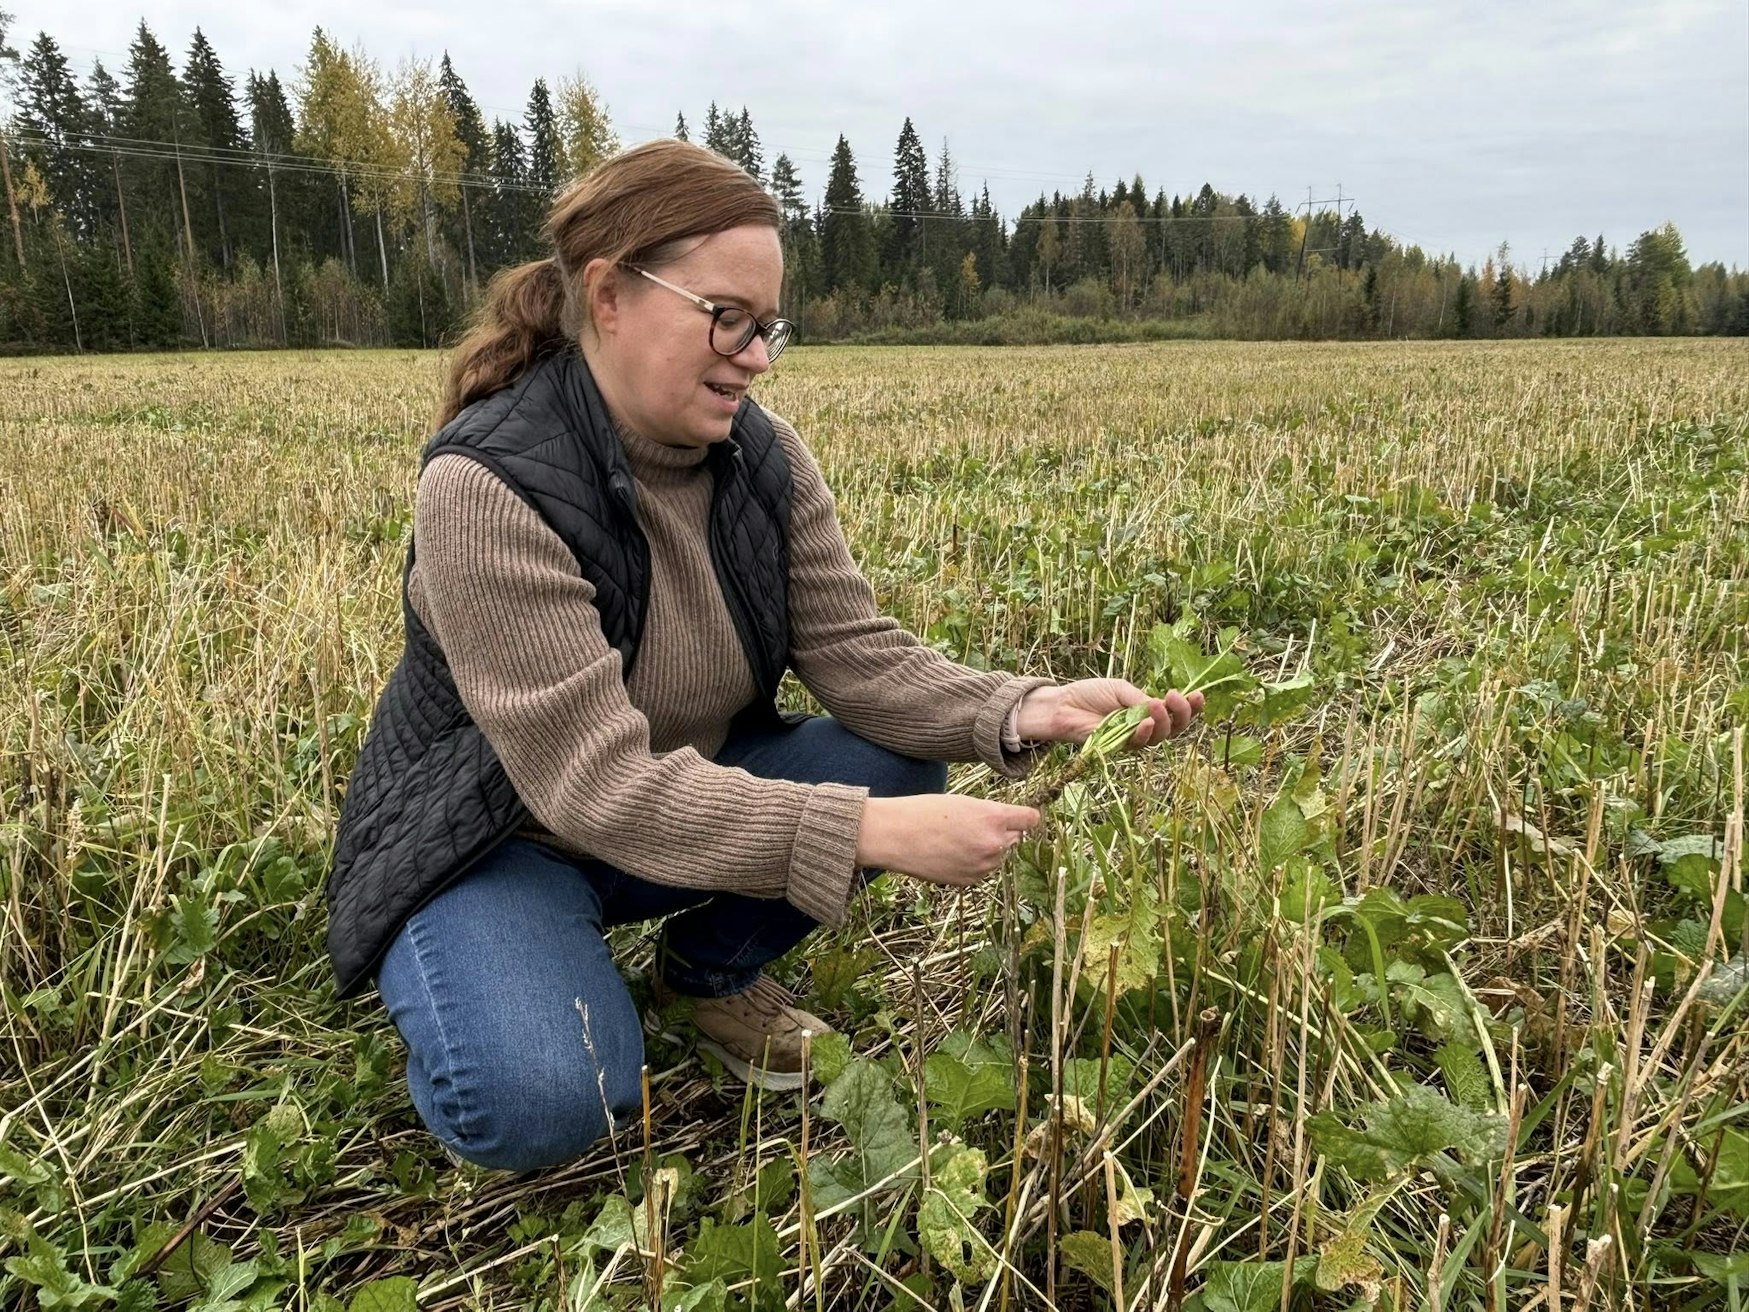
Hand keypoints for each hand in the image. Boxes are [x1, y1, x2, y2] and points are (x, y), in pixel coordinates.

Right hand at [856, 794, 1041, 886]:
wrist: (895, 836)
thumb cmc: (924, 812)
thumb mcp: (963, 802)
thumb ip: (990, 814)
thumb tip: (1008, 824)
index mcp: (993, 818)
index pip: (1030, 819)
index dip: (1024, 816)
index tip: (1020, 816)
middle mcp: (994, 844)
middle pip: (1015, 837)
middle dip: (1002, 831)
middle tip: (974, 825)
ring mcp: (983, 865)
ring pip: (998, 855)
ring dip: (988, 849)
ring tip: (957, 839)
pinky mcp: (970, 880)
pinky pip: (983, 869)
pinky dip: (974, 863)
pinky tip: (951, 853)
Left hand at [1015, 679, 1203, 748]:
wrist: (1063, 705)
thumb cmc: (1089, 694)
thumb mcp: (1120, 689)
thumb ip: (1140, 698)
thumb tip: (1160, 705)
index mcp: (1148, 710)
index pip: (1176, 712)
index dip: (1190, 707)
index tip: (1199, 695)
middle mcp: (1144, 726)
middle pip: (1174, 728)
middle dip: (1181, 714)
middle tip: (1176, 698)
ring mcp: (1132, 739)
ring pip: (1159, 737)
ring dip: (1163, 721)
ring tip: (1156, 706)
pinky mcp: (1119, 748)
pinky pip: (1138, 744)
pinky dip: (1144, 733)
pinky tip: (1145, 722)